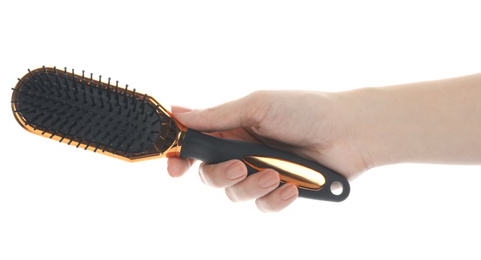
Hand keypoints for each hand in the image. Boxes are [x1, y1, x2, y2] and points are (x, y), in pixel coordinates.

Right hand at [167, 90, 373, 211]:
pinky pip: (264, 206)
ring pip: (236, 194)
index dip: (182, 158)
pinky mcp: (281, 191)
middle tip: (240, 166)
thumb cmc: (305, 109)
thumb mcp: (258, 106)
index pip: (197, 145)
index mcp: (233, 128)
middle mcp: (243, 152)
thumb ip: (218, 116)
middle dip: (221, 175)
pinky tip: (291, 188)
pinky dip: (275, 199)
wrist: (350, 131)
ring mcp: (262, 172)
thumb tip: (178, 113)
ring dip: (252, 186)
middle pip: (211, 176)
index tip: (176, 167)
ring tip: (275, 173)